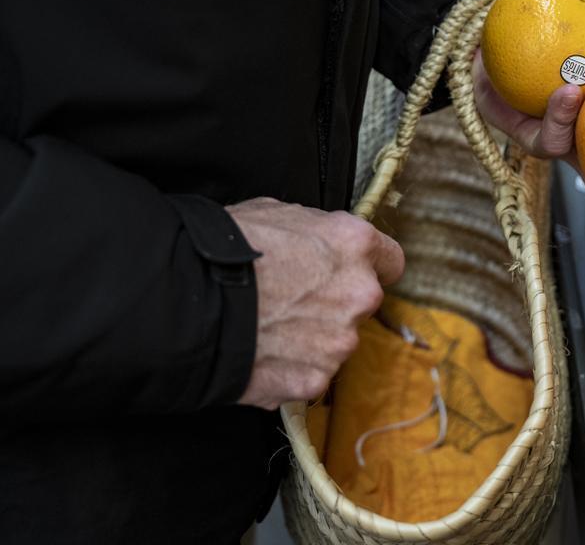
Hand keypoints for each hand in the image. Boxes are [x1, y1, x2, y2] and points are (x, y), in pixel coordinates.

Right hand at [229, 198, 404, 409]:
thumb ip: (315, 232)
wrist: (185, 304)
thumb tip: (318, 241)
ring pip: (337, 341)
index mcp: (355, 245)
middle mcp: (360, 293)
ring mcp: (340, 341)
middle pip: (362, 303)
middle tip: (293, 301)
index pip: (391, 260)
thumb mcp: (276, 213)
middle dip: (335, 303)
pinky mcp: (316, 379)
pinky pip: (310, 373)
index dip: (371, 266)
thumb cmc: (225, 251)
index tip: (355, 272)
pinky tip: (261, 353)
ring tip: (269, 327)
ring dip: (313, 338)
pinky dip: (291, 368)